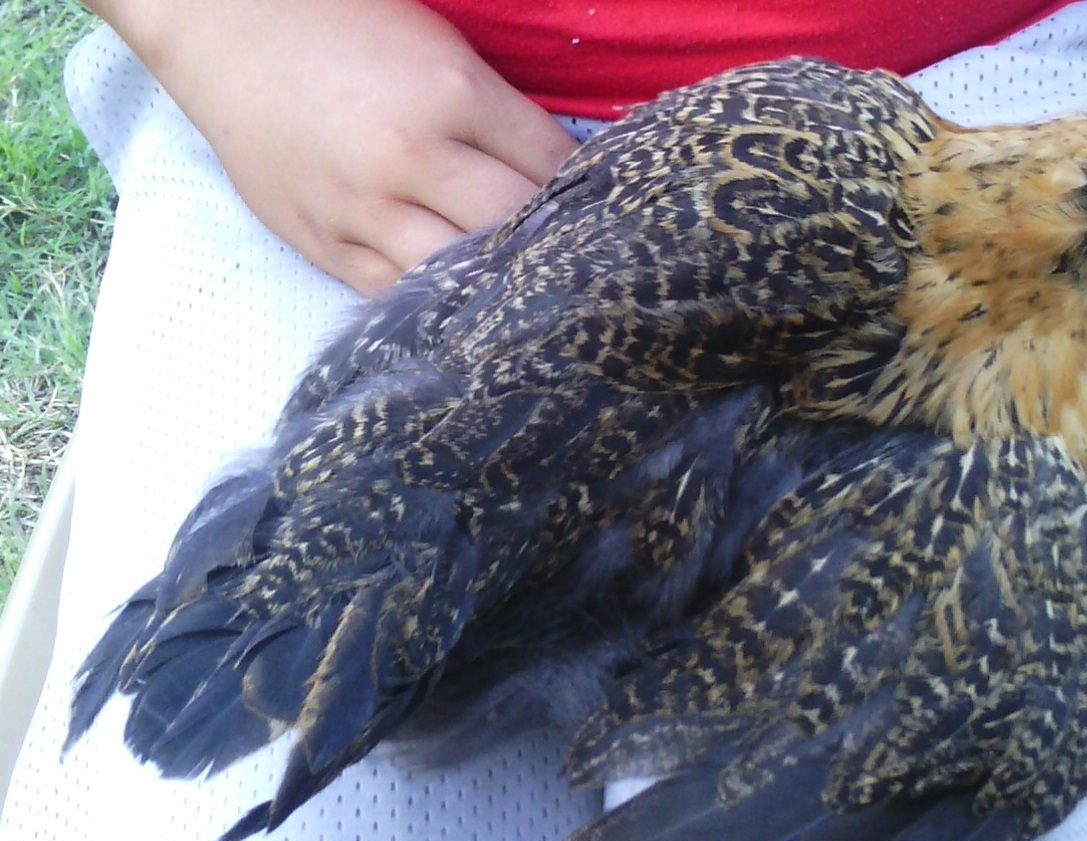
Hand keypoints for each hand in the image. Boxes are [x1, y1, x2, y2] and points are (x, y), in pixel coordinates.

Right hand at [99, 0, 576, 294]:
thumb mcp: (437, 44)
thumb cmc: (342, 24)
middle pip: (513, 229)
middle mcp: (409, 158)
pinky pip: (396, 296)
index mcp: (451, 93)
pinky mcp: (324, 244)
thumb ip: (497, 109)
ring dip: (498, 287)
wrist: (224, 25)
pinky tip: (463, 309)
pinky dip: (436, 304)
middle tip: (578, 265)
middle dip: (554, 247)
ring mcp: (362, 209)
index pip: (551, 167)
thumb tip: (560, 173)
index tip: (605, 214)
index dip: (586, 196)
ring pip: (458, 276)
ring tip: (527, 298)